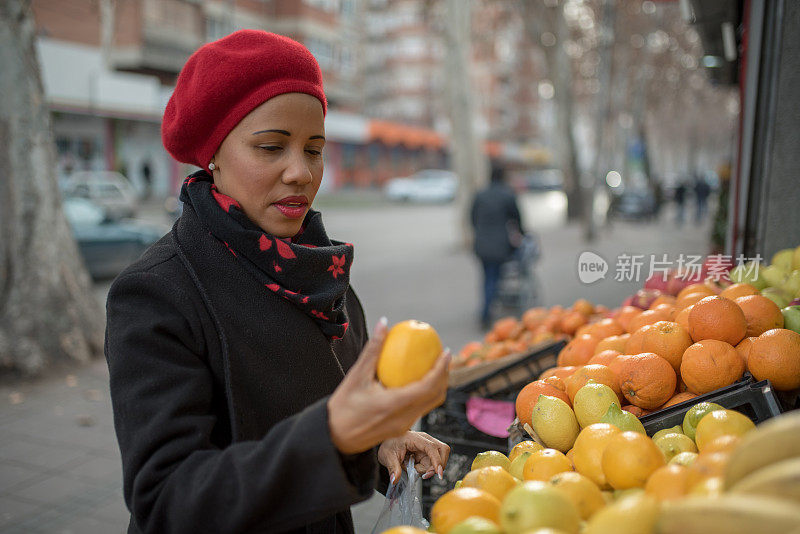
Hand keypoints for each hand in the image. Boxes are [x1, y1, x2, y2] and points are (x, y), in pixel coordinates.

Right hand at [327, 317, 449, 454]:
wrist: (335, 437)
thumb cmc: (343, 408)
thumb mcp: (356, 376)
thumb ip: (372, 350)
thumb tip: (383, 324)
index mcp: (394, 405)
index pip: (428, 387)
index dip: (441, 369)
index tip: (445, 352)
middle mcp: (404, 418)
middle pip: (436, 396)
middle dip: (444, 376)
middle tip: (443, 357)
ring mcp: (404, 426)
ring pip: (430, 404)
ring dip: (437, 385)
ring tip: (435, 366)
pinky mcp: (402, 428)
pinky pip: (420, 408)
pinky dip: (426, 393)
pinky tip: (418, 380)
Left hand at [378, 431, 450, 483]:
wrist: (388, 443)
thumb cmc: (389, 445)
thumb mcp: (387, 457)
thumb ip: (393, 468)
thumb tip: (395, 479)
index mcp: (414, 438)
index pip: (431, 447)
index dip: (437, 460)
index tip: (439, 472)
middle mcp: (424, 440)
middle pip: (442, 450)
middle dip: (437, 465)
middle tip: (424, 474)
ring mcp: (427, 446)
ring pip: (438, 459)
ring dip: (428, 468)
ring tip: (413, 469)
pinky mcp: (427, 452)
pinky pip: (433, 462)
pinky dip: (426, 468)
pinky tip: (415, 467)